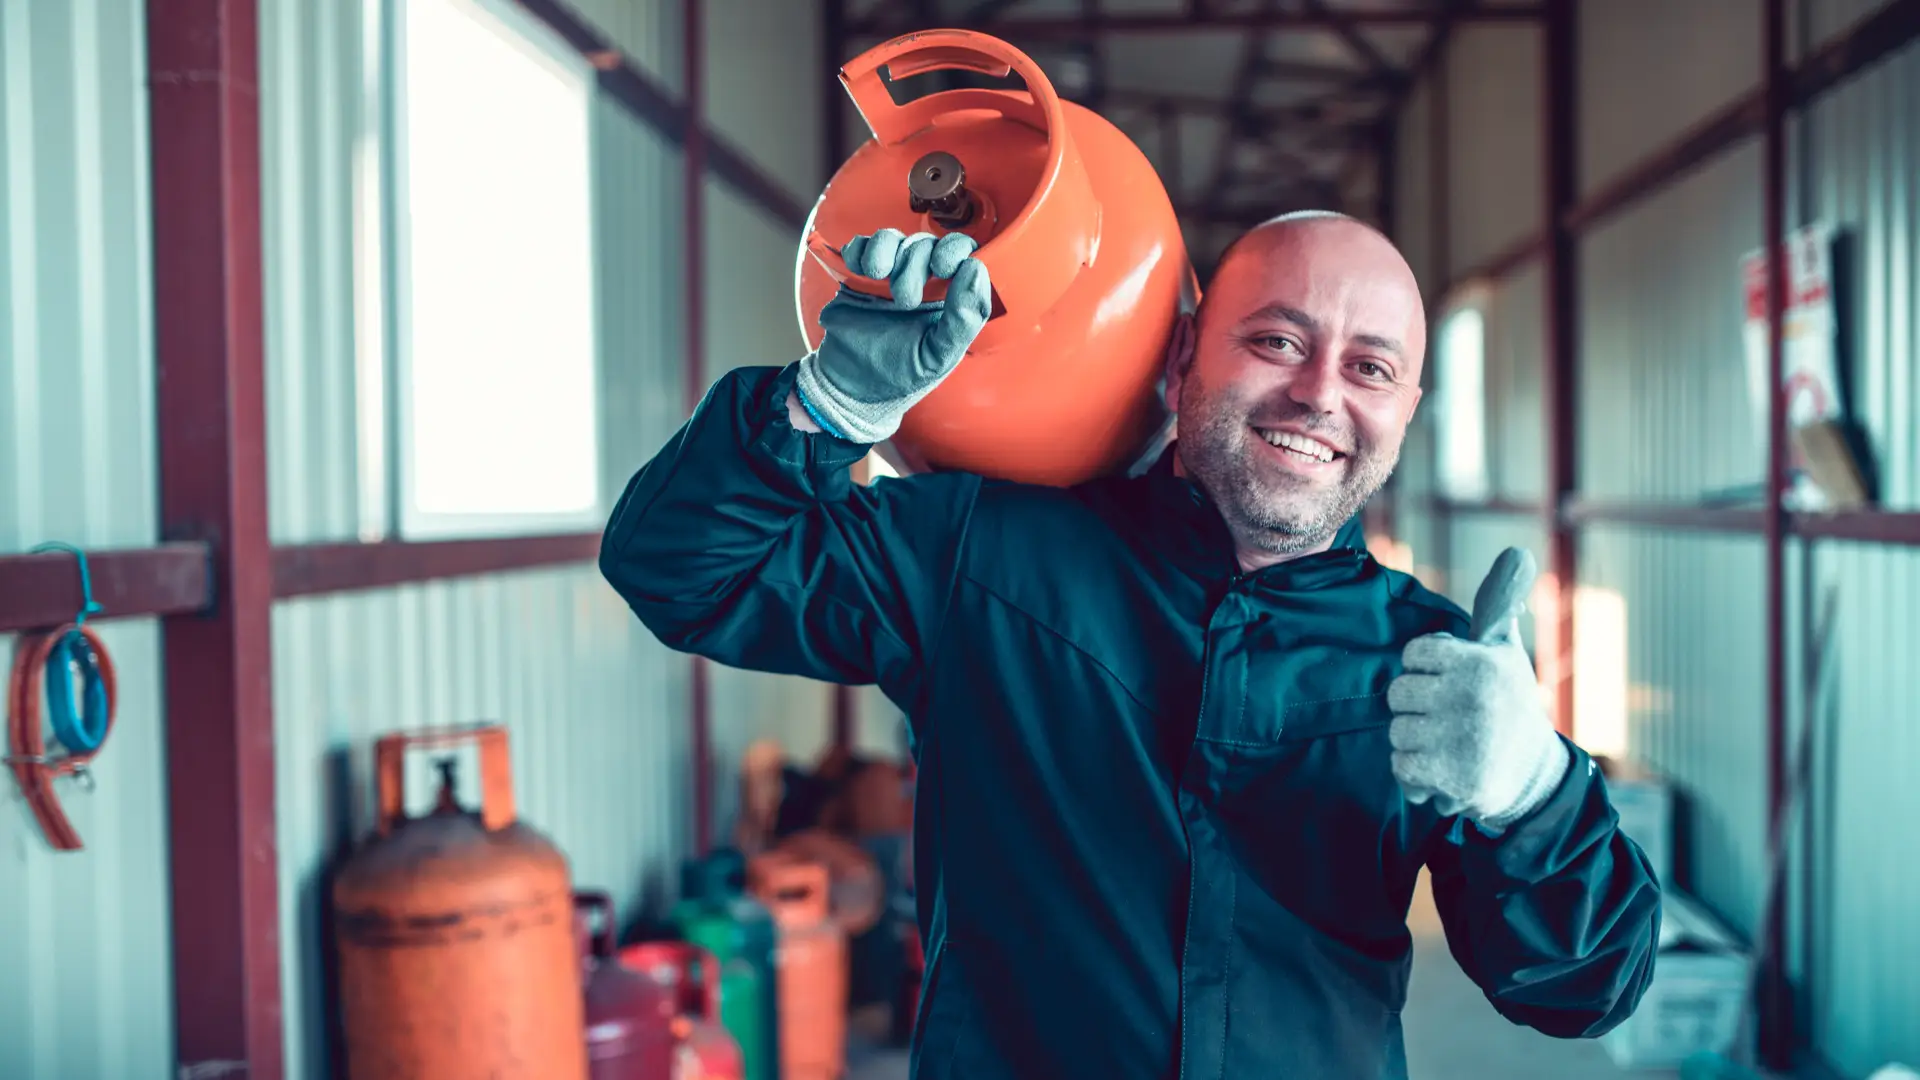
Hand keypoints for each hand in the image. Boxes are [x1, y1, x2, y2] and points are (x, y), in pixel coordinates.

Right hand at [795, 228, 991, 443]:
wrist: (850, 384)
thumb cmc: (901, 373)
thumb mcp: (939, 356)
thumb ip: (963, 319)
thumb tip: (975, 270)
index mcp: (950, 297)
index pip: (964, 254)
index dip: (955, 251)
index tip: (943, 269)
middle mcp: (924, 280)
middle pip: (928, 243)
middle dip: (916, 263)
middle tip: (904, 300)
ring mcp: (891, 274)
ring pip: (896, 238)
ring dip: (887, 251)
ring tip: (877, 277)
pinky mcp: (860, 274)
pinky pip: (863, 245)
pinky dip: (862, 250)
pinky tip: (861, 272)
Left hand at [1386, 547, 1570, 830]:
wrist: (1534, 776)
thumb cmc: (1510, 704)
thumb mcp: (1505, 651)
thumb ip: (1498, 603)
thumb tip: (1518, 551)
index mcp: (1481, 661)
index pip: (1413, 655)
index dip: (1423, 670)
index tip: (1446, 682)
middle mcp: (1472, 696)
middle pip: (1398, 693)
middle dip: (1414, 707)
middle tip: (1444, 716)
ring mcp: (1462, 739)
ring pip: (1397, 732)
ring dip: (1414, 742)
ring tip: (1445, 743)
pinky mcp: (1454, 778)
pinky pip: (1401, 767)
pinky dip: (1413, 773)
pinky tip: (1441, 768)